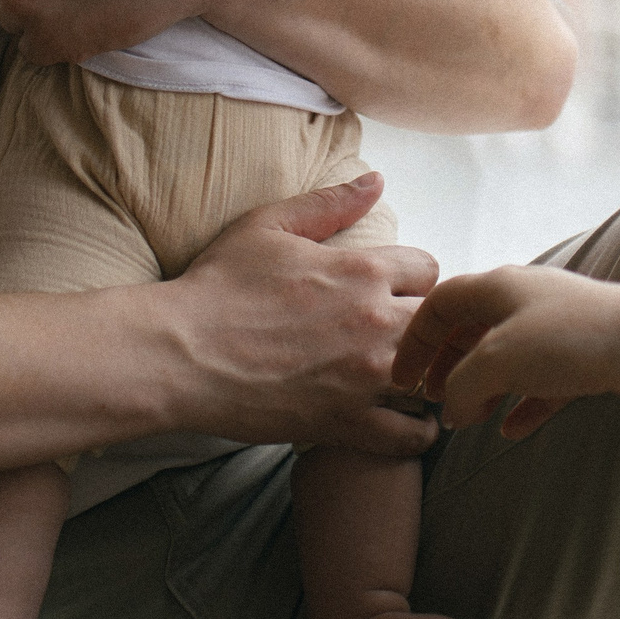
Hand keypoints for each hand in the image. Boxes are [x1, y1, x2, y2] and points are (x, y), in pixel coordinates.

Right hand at [166, 173, 442, 454]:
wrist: (179, 352)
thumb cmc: (217, 286)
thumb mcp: (270, 225)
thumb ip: (329, 203)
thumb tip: (376, 181)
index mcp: (362, 270)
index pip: (430, 269)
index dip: (415, 280)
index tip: (397, 293)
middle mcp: (375, 322)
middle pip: (440, 324)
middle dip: (428, 327)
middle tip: (407, 337)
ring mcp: (364, 377)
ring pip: (434, 380)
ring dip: (428, 378)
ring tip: (412, 381)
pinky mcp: (347, 423)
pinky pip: (409, 436)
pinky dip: (414, 433)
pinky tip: (405, 423)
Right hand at [391, 265, 619, 438]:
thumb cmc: (570, 341)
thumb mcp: (496, 360)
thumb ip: (461, 386)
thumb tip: (454, 409)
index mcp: (498, 287)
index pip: (439, 303)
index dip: (414, 339)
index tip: (401, 378)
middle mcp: (526, 302)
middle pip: (471, 329)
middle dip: (447, 366)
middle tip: (431, 401)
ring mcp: (557, 330)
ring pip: (507, 358)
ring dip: (484, 388)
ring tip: (469, 420)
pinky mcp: (585, 359)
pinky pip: (542, 384)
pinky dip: (523, 405)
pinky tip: (512, 431)